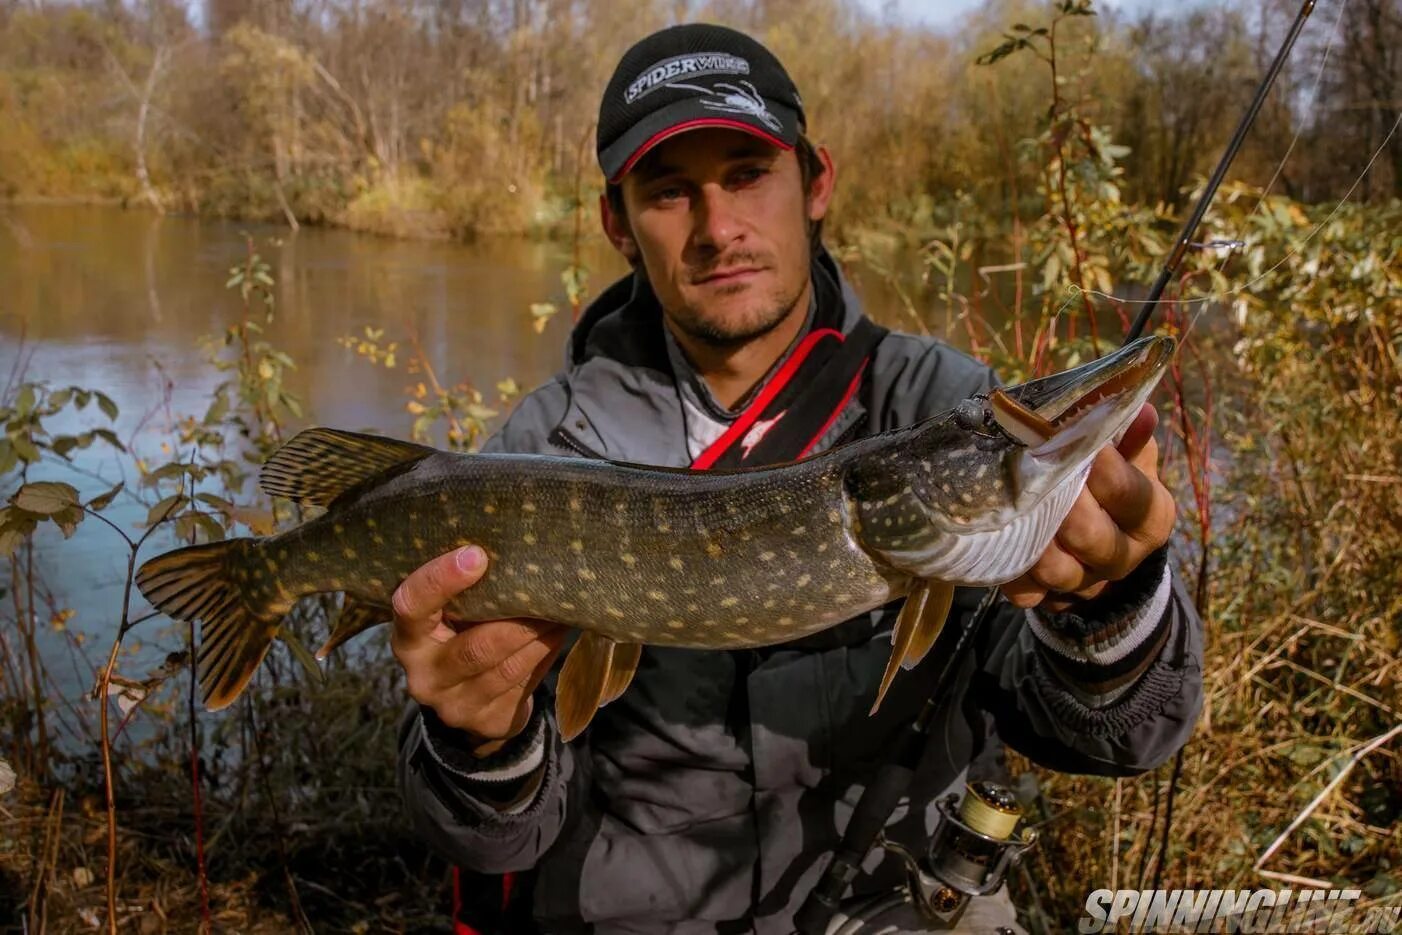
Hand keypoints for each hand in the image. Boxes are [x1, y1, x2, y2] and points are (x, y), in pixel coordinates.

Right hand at [390, 545, 566, 755]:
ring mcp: (455, 706)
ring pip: (507, 668)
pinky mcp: (488, 722)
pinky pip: (524, 685)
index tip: (477, 555)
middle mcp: (425, 677)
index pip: (411, 606)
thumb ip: (465, 593)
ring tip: (562, 610)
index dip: (440, 580)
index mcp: (409, 640)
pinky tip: (558, 634)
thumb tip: (512, 549)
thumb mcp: (450, 616)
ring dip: (540, 636)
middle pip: (476, 647)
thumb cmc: (460, 636)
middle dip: (518, 620)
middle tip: (547, 591)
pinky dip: (545, 655)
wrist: (468, 701)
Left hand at [1001, 403, 1175, 612]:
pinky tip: (998, 545)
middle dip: (1063, 505)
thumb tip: (1140, 410)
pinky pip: (1027, 593)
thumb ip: (1128, 435)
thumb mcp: (1129, 458)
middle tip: (1036, 473)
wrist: (1104, 546)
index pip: (1131, 494)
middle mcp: (1122, 556)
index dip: (1105, 471)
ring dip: (1032, 539)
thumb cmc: (1110, 485)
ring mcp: (1084, 583)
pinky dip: (1011, 574)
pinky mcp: (1049, 598)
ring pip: (1057, 571)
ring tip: (1012, 505)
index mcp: (1150, 516)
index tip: (1078, 444)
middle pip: (1093, 537)